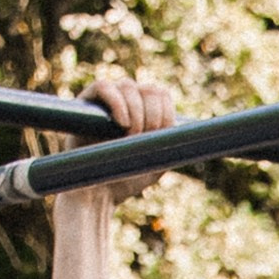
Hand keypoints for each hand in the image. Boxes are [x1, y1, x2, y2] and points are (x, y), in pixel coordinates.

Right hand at [64, 70, 177, 223]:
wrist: (96, 192)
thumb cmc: (125, 178)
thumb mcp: (156, 160)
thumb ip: (170, 142)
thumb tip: (194, 132)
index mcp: (143, 110)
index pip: (161, 94)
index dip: (165, 112)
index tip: (158, 136)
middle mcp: (125, 101)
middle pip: (148, 88)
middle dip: (152, 114)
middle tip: (143, 138)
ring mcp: (105, 100)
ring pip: (128, 85)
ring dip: (135, 111)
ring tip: (129, 135)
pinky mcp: (84, 103)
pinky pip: (103, 86)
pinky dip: (117, 101)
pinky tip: (121, 122)